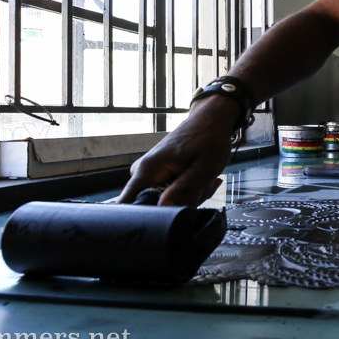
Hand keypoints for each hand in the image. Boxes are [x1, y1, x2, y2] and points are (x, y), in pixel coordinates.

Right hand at [117, 96, 239, 206]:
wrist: (211, 119)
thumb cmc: (209, 138)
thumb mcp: (204, 167)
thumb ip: (185, 190)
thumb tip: (164, 209)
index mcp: (148, 170)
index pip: (128, 206)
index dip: (147, 219)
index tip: (171, 215)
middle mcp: (142, 172)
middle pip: (153, 208)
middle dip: (181, 204)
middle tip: (202, 188)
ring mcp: (148, 174)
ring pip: (164, 202)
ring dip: (189, 197)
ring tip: (203, 181)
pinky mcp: (157, 175)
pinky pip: (169, 194)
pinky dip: (188, 192)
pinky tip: (200, 181)